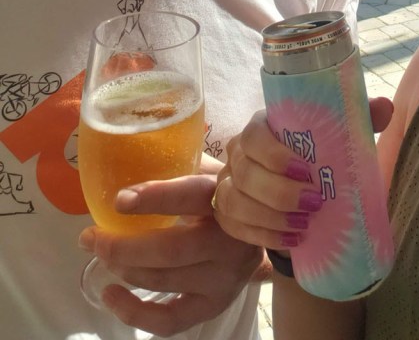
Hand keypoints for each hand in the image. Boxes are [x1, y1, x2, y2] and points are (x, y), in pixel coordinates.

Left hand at [78, 172, 264, 336]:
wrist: (265, 227)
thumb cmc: (223, 191)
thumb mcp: (209, 170)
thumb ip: (179, 166)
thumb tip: (125, 160)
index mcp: (227, 198)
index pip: (191, 196)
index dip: (155, 197)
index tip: (119, 200)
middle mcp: (230, 241)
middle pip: (171, 250)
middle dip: (123, 246)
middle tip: (91, 237)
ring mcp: (225, 278)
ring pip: (165, 280)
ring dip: (124, 269)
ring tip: (100, 254)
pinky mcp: (215, 305)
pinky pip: (170, 320)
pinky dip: (134, 312)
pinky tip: (110, 295)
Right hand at [213, 97, 393, 248]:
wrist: (296, 182)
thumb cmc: (316, 151)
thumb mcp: (337, 132)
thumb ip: (360, 116)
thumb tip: (384, 107)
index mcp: (261, 127)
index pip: (255, 135)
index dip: (275, 155)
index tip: (306, 171)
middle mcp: (238, 153)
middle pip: (245, 173)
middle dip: (280, 193)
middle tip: (315, 204)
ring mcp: (228, 184)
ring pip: (235, 203)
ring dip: (271, 218)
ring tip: (304, 226)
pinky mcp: (226, 213)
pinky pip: (235, 227)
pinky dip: (263, 236)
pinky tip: (292, 240)